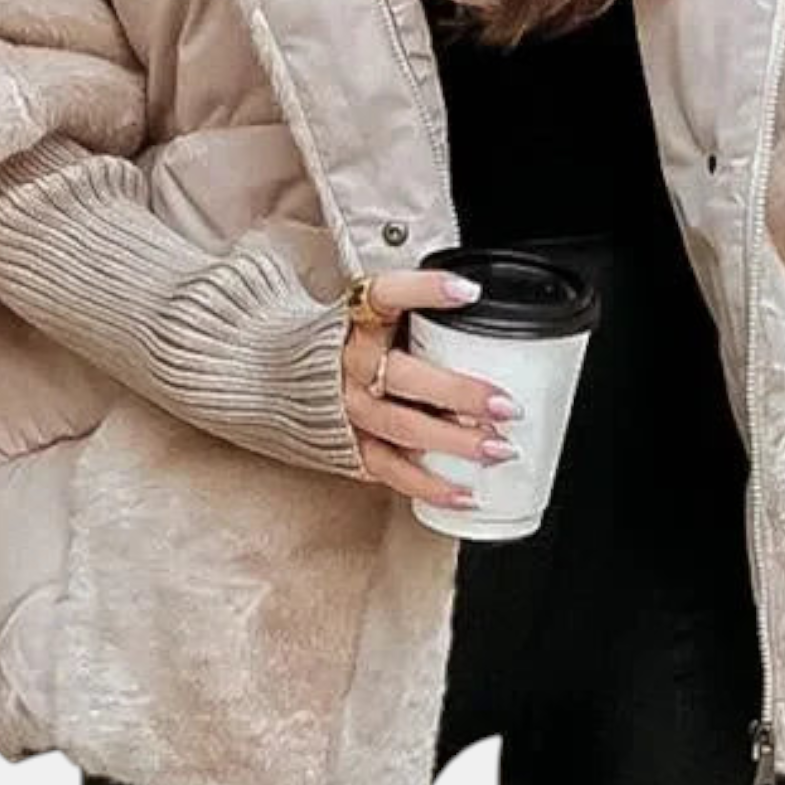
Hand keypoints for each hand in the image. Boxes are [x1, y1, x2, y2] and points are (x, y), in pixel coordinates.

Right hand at [342, 268, 524, 507]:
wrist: (278, 375)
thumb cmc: (341, 340)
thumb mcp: (371, 310)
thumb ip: (414, 302)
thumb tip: (478, 294)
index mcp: (355, 320)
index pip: (386, 294)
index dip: (425, 290)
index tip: (468, 292)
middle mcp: (349, 364)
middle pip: (405, 378)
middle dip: (459, 394)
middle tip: (505, 406)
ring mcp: (347, 409)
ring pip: (403, 428)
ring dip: (454, 443)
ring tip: (498, 449)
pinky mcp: (347, 446)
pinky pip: (390, 470)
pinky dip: (429, 486)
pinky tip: (466, 493)